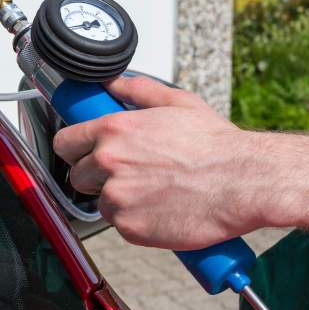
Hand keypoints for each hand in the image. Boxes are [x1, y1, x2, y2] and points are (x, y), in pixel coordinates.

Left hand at [53, 76, 268, 249]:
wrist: (244, 181)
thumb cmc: (215, 144)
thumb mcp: (176, 102)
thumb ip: (137, 90)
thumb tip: (113, 82)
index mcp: (113, 130)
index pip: (64, 142)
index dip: (73, 149)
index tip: (81, 154)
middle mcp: (108, 162)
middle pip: (77, 176)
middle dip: (95, 177)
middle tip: (126, 175)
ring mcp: (118, 197)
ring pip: (101, 203)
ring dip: (119, 200)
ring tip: (151, 192)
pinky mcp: (131, 227)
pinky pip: (121, 225)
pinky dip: (137, 221)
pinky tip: (160, 210)